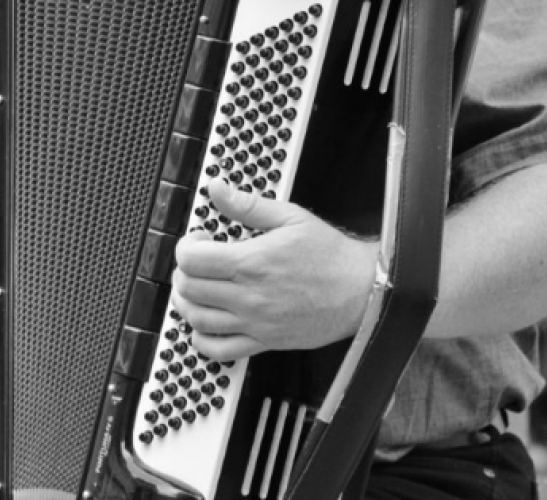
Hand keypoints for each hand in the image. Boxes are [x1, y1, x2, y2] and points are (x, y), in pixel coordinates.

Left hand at [170, 180, 375, 360]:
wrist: (362, 291)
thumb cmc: (331, 257)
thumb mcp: (290, 217)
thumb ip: (247, 204)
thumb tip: (218, 189)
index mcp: (253, 262)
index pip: (192, 259)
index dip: (186, 246)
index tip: (198, 241)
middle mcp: (249, 296)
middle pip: (189, 288)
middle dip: (185, 271)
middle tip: (198, 262)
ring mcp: (254, 323)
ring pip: (196, 319)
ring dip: (186, 302)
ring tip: (197, 288)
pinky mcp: (263, 342)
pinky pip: (218, 350)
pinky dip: (201, 339)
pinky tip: (206, 322)